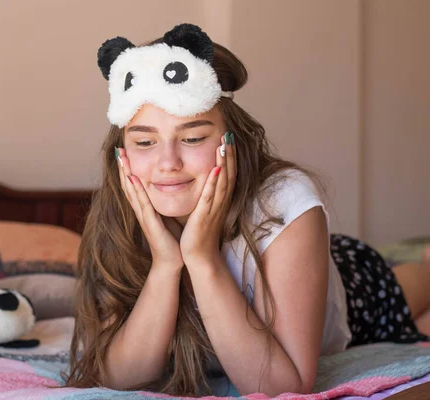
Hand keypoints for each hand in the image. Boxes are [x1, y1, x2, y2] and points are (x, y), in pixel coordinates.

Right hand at [116, 147, 183, 269]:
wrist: (172, 261)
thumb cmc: (171, 239)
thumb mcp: (166, 215)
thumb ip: (163, 203)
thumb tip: (169, 187)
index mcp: (145, 208)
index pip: (134, 184)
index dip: (128, 169)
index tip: (125, 152)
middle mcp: (141, 211)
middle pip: (128, 185)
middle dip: (123, 167)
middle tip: (118, 149)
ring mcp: (144, 217)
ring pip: (132, 191)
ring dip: (125, 174)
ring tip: (121, 159)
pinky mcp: (150, 224)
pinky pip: (143, 204)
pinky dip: (137, 191)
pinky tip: (133, 179)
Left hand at [180, 132, 236, 267]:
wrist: (199, 257)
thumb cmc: (199, 234)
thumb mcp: (204, 210)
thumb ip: (206, 195)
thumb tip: (205, 180)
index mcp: (219, 200)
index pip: (228, 173)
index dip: (230, 156)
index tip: (228, 138)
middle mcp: (220, 202)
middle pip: (229, 173)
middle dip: (230, 153)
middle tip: (230, 134)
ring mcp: (214, 209)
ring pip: (223, 182)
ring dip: (225, 162)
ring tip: (225, 144)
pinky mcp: (205, 216)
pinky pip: (210, 197)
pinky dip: (214, 182)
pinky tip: (216, 169)